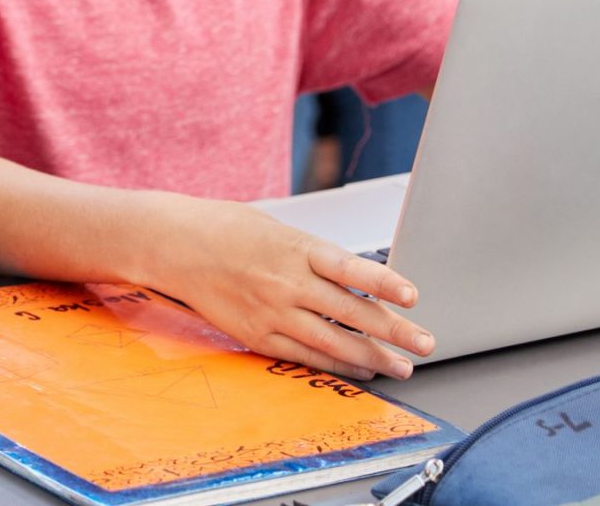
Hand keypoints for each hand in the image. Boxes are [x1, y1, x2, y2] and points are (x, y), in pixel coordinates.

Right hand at [142, 197, 434, 380]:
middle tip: (426, 344)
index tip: (413, 297)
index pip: (350, 268)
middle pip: (351, 312)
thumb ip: (314, 255)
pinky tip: (360, 370)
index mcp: (294, 247)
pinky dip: (336, 364)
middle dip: (395, 331)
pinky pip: (304, 355)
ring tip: (402, 366)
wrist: (173, 245)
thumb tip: (358, 281)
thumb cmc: (225, 228)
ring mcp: (270, 311)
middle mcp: (286, 282)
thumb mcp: (277, 229)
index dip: (384, 283)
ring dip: (373, 356)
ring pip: (333, 340)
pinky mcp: (256, 333)